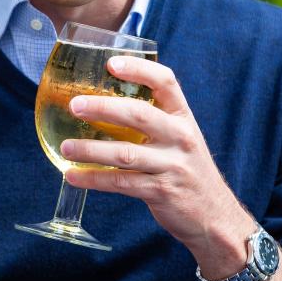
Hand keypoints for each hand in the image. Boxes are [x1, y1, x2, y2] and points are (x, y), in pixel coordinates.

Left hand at [60, 55, 254, 276]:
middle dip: (103, 108)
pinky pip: (121, 183)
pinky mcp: (161, 192)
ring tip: (66, 147)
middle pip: (139, 114)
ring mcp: (172, 165)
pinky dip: (94, 179)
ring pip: (125, 153)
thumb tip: (103, 103)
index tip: (111, 63)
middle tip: (75, 105)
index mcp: (183, 118)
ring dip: (90, 149)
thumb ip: (154, 121)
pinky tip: (73, 176)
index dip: (139, 69)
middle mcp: (180, 137)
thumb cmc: (188, 171)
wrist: (215, 217)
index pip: (166, 82)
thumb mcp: (180, 139)